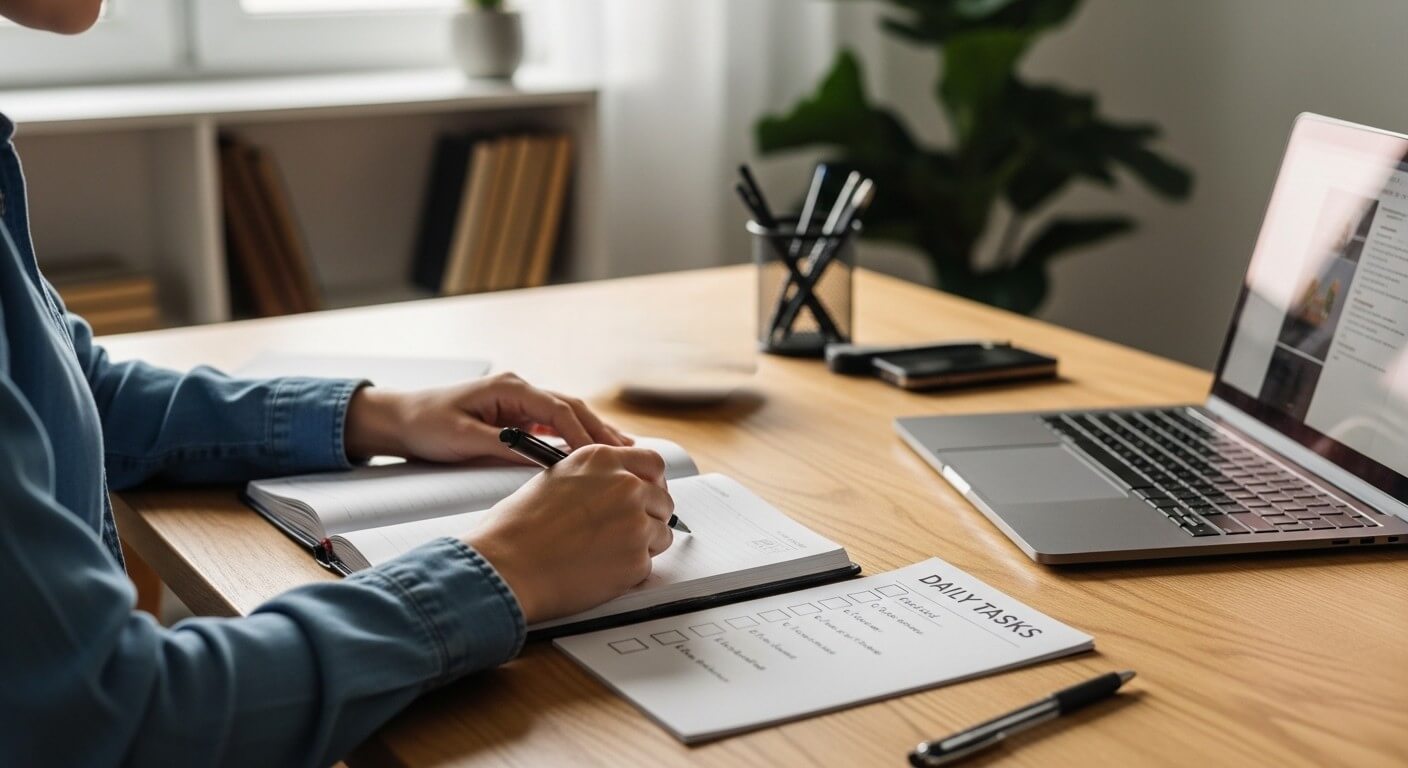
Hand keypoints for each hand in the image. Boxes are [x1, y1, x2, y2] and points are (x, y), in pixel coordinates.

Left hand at [344, 372, 631, 462]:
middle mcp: (519, 388)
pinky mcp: (516, 415)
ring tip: (623, 452)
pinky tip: (591, 453)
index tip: (602, 456)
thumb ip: (504, 446)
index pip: (558, 410)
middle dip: (601, 430)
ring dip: (593, 433)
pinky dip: (574, 437)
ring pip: (567, 415)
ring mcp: (519, 400)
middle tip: (629, 453)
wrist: (399, 419)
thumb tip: (539, 459)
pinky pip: (554, 425)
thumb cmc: (425, 425)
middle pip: (572, 408)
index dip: (583, 433)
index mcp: (509, 387)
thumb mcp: (463, 440)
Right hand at [464, 445, 674, 622]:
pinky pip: (648, 563)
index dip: (652, 482)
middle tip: (628, 530)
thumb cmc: (516, 528)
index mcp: (601, 459)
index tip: (649, 493)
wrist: (506, 566)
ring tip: (606, 553)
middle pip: (663, 499)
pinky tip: (599, 569)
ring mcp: (634, 522)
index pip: (652, 463)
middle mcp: (624, 485)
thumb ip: (592, 479)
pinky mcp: (636, 558)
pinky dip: (630, 569)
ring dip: (642, 543)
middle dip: (650, 515)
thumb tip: (613, 489)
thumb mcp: (554, 480)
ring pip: (661, 532)